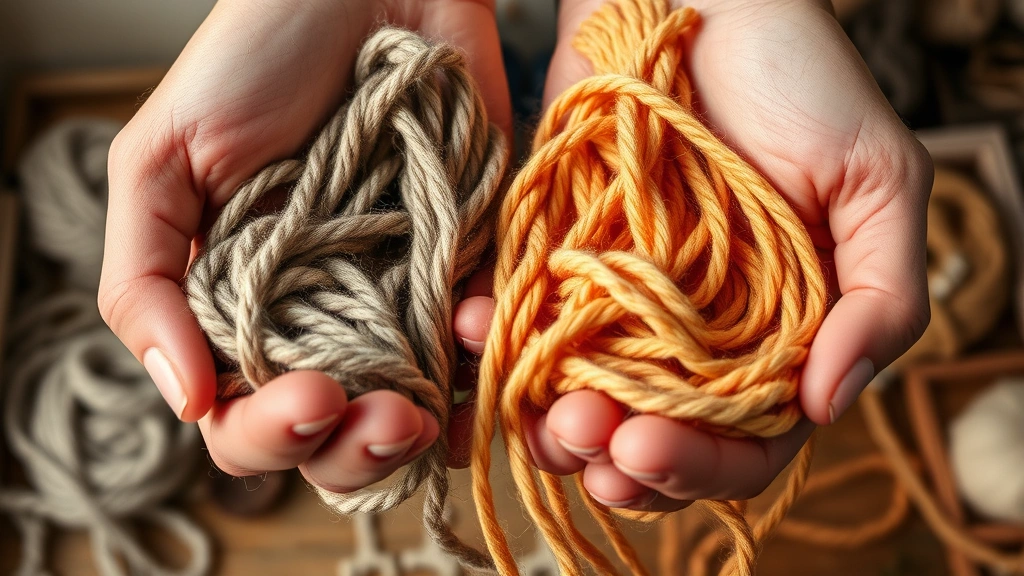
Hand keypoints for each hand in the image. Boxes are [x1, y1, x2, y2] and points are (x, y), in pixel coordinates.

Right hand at [99, 0, 509, 491]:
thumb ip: (145, 280)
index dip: (273, 435)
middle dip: (358, 454)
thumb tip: (184, 400)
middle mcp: (325, 324)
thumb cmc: (253, 62)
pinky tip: (472, 326)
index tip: (308, 397)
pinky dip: (484, 356)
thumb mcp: (164, 161)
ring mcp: (401, 302)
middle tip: (387, 417)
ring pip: (418, 419)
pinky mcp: (468, 264)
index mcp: (246, 315)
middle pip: (337, 445)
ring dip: (426, 435)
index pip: (247, 423)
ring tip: (428, 407)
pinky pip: (483, 343)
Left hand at [521, 0, 931, 510]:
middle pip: (655, 437)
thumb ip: (882, 296)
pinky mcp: (558, 258)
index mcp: (778, 336)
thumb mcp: (877, 179)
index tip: (652, 449)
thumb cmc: (799, 79)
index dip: (702, 467)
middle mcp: (695, 335)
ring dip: (553, 425)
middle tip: (589, 437)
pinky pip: (521, 318)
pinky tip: (481, 330)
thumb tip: (830, 403)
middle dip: (618, 457)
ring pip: (581, 401)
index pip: (746, 441)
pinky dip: (496, 337)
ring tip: (543, 415)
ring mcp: (621, 301)